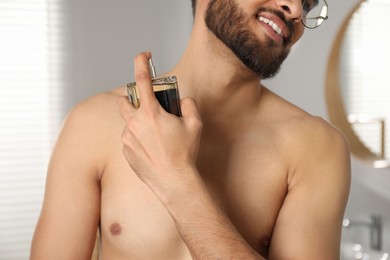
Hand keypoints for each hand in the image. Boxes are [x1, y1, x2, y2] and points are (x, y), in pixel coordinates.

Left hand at [116, 52, 202, 196]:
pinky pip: (128, 138)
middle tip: (148, 108)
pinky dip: (137, 137)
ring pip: (127, 121)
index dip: (141, 63)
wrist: (173, 182)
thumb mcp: (195, 125)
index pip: (141, 80)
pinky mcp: (125, 151)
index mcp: (150, 113)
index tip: (143, 55)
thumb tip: (182, 100)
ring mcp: (127, 138)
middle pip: (123, 101)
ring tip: (155, 135)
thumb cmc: (184, 154)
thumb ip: (188, 105)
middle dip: (132, 99)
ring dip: (137, 121)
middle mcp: (134, 123)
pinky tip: (151, 148)